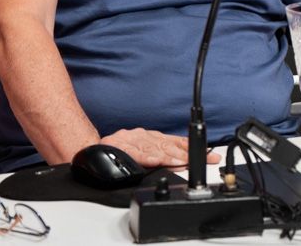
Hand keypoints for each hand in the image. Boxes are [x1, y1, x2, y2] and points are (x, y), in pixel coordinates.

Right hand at [99, 128, 220, 167]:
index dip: (195, 148)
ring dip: (171, 156)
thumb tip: (183, 165)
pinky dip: (147, 156)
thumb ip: (162, 158)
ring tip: (184, 161)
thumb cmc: (119, 153)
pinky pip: (135, 153)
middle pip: (170, 145)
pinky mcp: (119, 146)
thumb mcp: (144, 154)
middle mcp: (143, 136)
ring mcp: (132, 140)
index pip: (177, 142)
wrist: (90, 151)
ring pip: (155, 148)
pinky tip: (157, 160)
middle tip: (204, 158)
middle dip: (189, 153)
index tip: (211, 155)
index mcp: (151, 138)